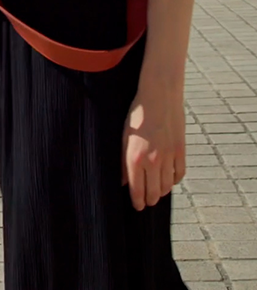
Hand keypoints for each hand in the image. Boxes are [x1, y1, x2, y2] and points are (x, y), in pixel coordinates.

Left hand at [122, 85, 185, 210]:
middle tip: (146, 202)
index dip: (137, 201)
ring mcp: (169, 157)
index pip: (137, 190)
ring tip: (156, 192)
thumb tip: (123, 181)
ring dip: (161, 192)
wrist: (158, 97)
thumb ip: (123, 161)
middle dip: (149, 200)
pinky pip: (179, 174)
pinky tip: (169, 179)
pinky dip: (174, 180)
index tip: (137, 206)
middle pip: (154, 192)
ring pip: (167, 186)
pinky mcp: (181, 151)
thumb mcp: (123, 136)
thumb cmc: (136, 115)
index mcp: (135, 158)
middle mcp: (153, 161)